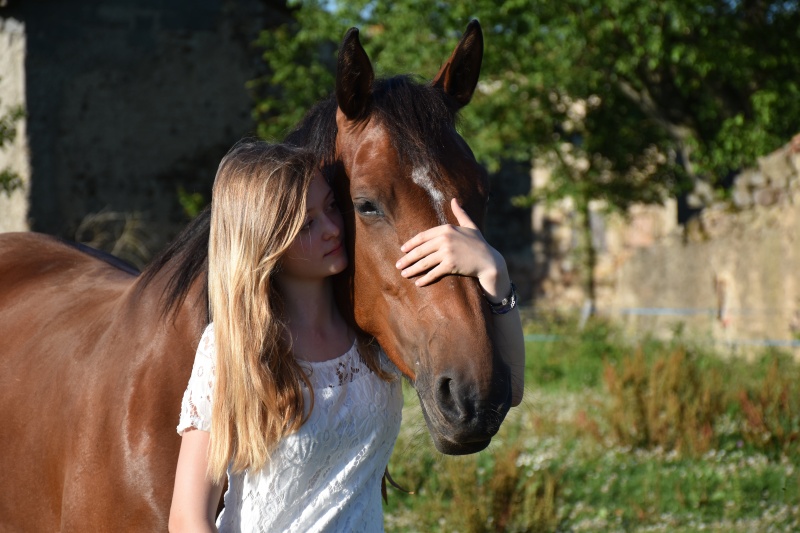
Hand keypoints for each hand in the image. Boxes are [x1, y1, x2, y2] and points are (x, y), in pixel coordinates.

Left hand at [395, 198, 509, 298]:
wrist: (489, 261)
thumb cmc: (479, 244)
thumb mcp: (470, 226)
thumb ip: (460, 213)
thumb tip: (455, 200)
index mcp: (447, 228)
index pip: (423, 236)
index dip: (411, 244)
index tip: (403, 250)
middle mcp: (445, 239)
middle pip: (420, 250)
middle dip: (407, 259)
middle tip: (398, 265)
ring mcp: (447, 252)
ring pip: (424, 262)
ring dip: (412, 270)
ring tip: (404, 274)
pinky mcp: (451, 265)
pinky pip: (434, 273)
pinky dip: (425, 279)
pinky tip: (418, 283)